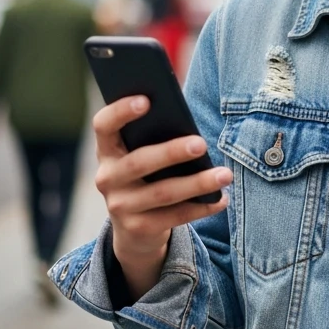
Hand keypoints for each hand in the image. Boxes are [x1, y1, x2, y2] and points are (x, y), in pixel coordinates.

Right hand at [93, 95, 232, 301]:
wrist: (135, 228)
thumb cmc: (149, 175)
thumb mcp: (144, 154)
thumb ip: (156, 137)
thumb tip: (189, 124)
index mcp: (107, 150)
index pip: (104, 125)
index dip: (120, 111)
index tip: (147, 100)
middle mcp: (107, 178)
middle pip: (139, 162)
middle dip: (172, 152)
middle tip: (202, 144)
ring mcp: (120, 206)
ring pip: (163, 193)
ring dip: (197, 183)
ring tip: (225, 175)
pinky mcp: (139, 229)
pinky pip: (175, 217)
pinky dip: (202, 207)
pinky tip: (222, 199)